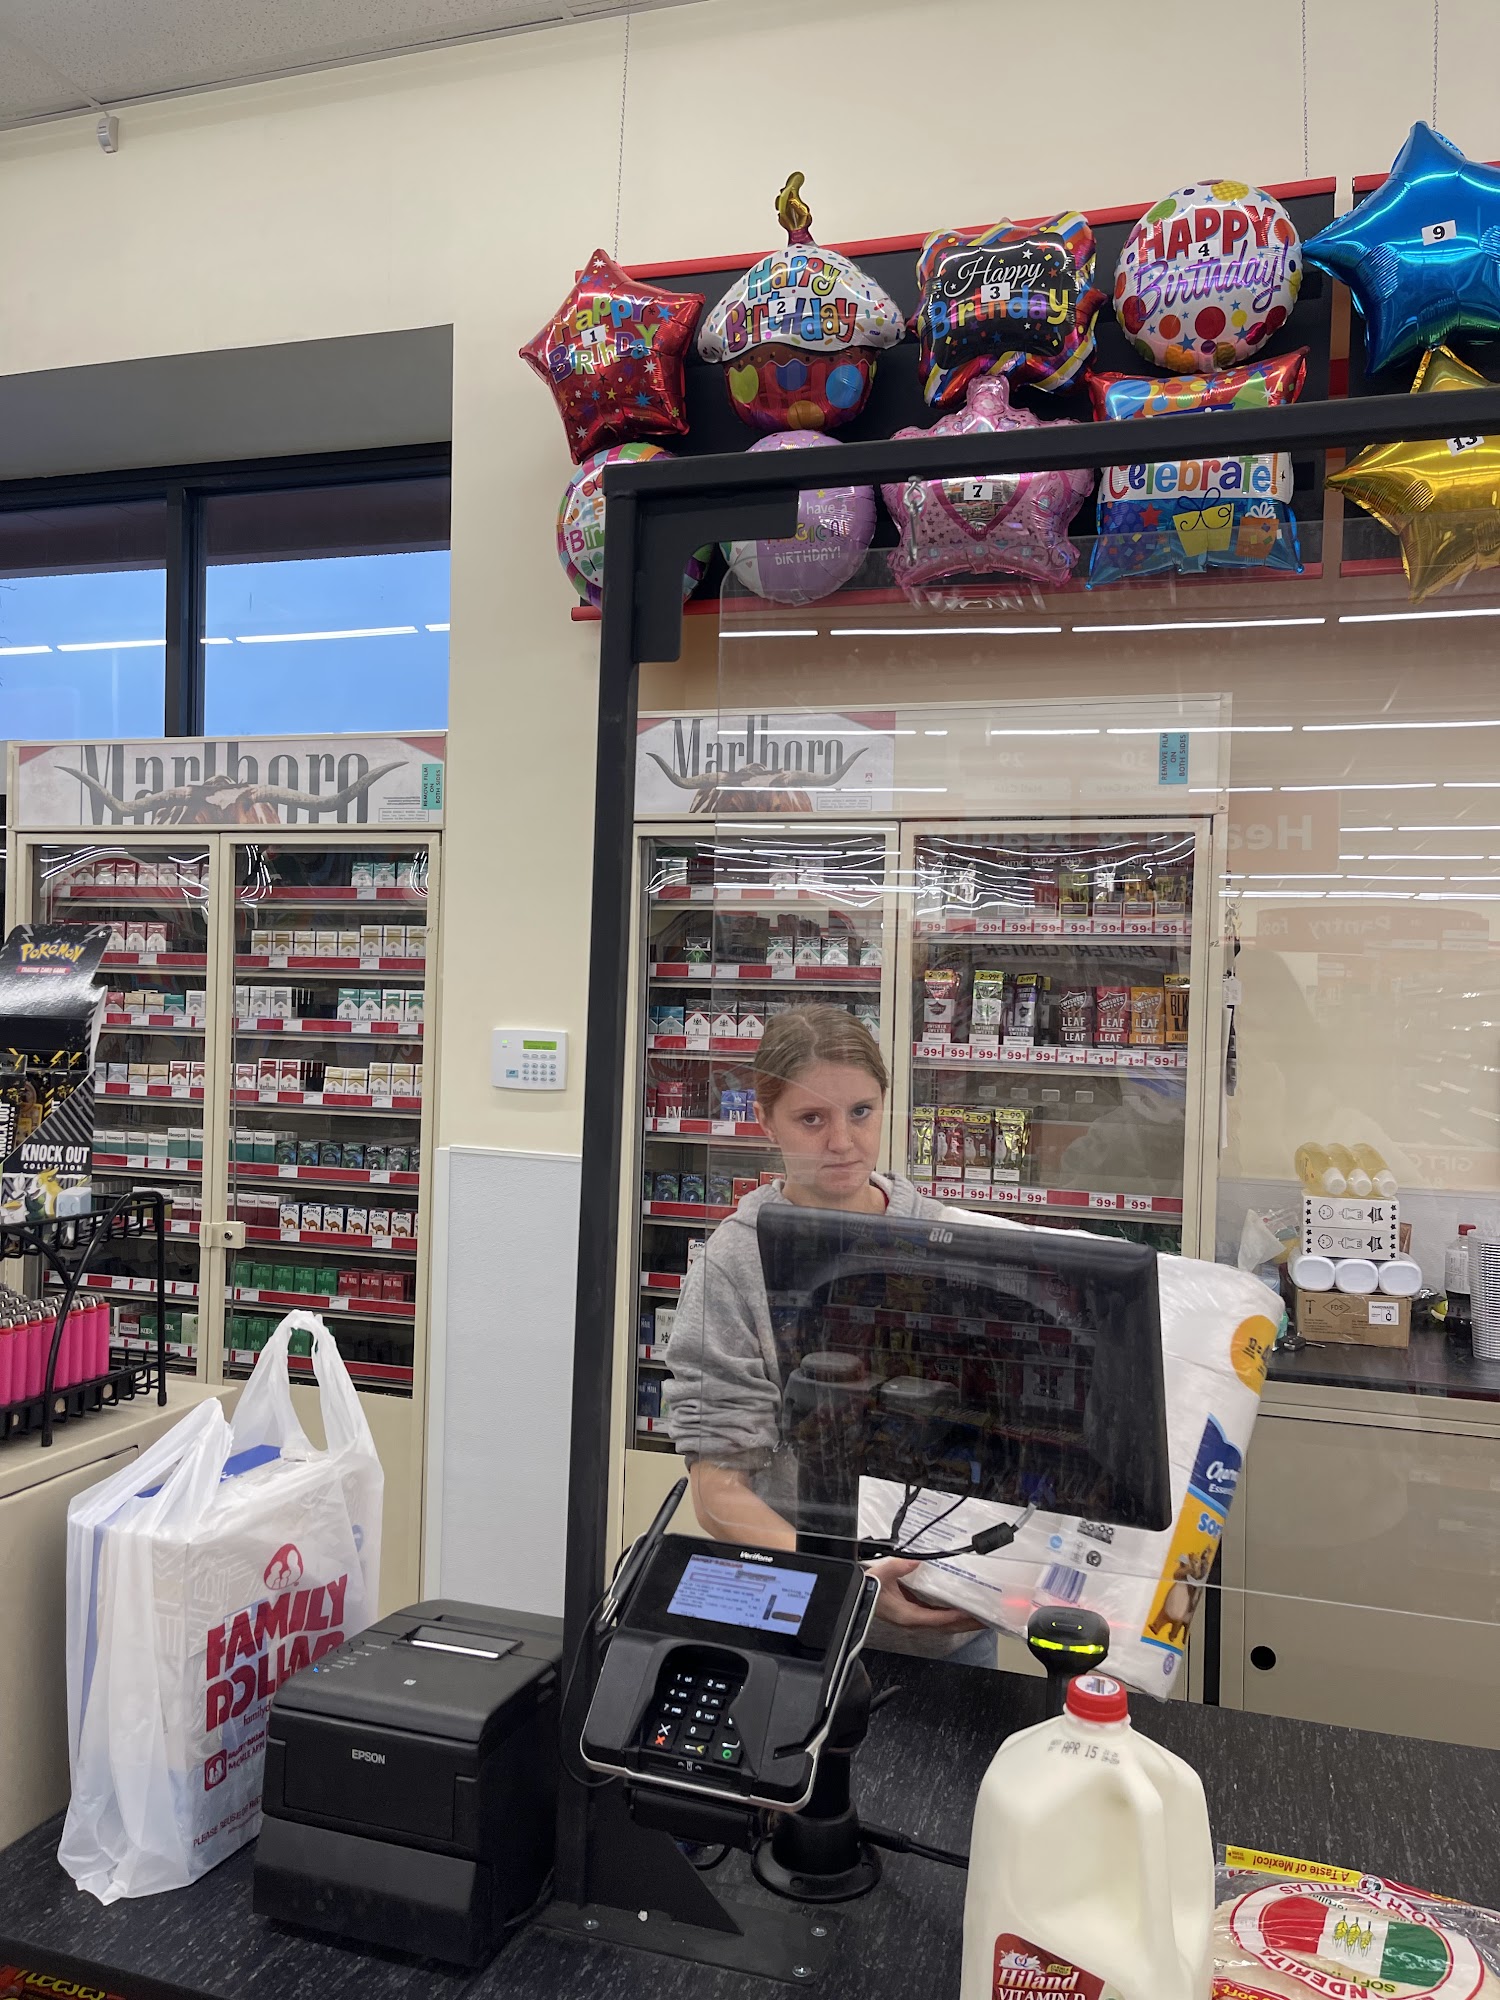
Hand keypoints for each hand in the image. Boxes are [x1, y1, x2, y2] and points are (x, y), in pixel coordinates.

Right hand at [865, 1557, 986, 1632]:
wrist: (856, 1596)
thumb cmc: (868, 1589)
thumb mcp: (883, 1574)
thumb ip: (900, 1567)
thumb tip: (917, 1561)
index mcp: (907, 1615)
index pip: (936, 1619)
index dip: (954, 1617)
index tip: (969, 1613)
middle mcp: (913, 1620)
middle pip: (945, 1626)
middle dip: (965, 1624)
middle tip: (985, 1620)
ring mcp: (913, 1619)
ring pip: (943, 1624)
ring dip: (960, 1621)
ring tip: (978, 1617)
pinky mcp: (912, 1614)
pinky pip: (936, 1618)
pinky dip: (950, 1616)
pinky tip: (959, 1610)